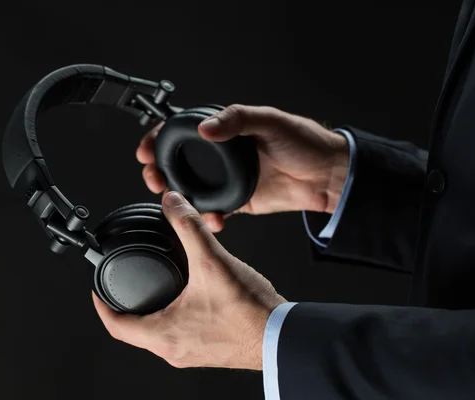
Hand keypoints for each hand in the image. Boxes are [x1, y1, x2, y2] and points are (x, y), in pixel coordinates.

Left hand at [92, 191, 286, 369]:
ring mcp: (191, 354)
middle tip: (127, 284)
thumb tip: (173, 203)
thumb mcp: (213, 262)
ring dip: (153, 312)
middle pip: (136, 331)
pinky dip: (175, 317)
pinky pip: (180, 335)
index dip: (101, 306)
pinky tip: (189, 301)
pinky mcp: (208, 351)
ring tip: (157, 288)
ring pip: (158, 333)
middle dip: (128, 307)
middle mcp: (173, 350)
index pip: (116, 326)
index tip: (97, 290)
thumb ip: (189, 228)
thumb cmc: (249, 312)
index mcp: (164, 334)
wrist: (281, 337)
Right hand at [136, 105, 348, 231]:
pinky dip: (207, 217)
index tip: (147, 149)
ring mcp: (228, 179)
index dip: (159, 137)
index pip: (183, 130)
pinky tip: (211, 219)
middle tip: (153, 178)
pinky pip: (215, 210)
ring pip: (191, 188)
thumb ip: (237, 120)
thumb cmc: (305, 142)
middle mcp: (222, 155)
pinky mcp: (239, 201)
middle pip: (179, 162)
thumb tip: (205, 128)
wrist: (327, 176)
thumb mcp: (271, 121)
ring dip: (177, 196)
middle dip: (160, 170)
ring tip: (174, 202)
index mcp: (226, 130)